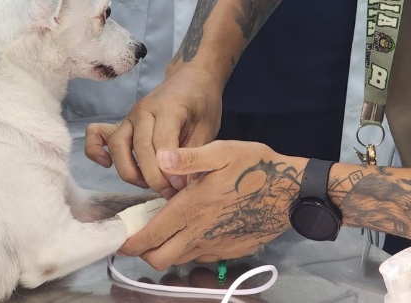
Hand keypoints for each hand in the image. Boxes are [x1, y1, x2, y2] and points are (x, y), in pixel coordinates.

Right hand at [85, 63, 222, 196]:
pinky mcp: (121, 123)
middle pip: (140, 147)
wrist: (192, 80)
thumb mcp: (208, 128)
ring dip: (130, 171)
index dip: (170, 169)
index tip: (180, 186)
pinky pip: (97, 134)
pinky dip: (95, 150)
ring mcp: (129, 115)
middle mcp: (144, 110)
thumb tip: (182, 185)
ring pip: (118, 145)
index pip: (162, 142)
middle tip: (170, 192)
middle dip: (153, 177)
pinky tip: (107, 165)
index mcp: (169, 107)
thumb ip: (194, 156)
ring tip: (149, 185)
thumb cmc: (202, 104)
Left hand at [120, 140, 303, 268]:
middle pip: (159, 258)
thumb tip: (160, 158)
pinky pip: (200, 256)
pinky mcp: (230, 252)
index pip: (151, 236)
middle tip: (140, 234)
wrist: (292, 192)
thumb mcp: (221, 151)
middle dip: (144, 251)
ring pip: (179, 260)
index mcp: (192, 209)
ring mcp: (216, 246)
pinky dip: (188, 248)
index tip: (119, 238)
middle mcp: (200, 233)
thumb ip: (188, 158)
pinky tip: (193, 227)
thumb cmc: (256, 167)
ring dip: (166, 249)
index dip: (130, 241)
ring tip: (165, 228)